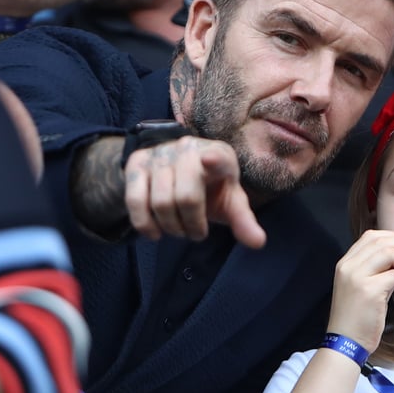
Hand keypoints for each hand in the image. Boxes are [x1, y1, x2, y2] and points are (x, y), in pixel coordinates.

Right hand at [123, 136, 266, 248]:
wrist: (177, 171)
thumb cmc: (211, 189)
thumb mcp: (230, 202)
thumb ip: (243, 221)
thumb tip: (258, 243)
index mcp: (219, 154)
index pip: (217, 157)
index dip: (213, 160)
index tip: (209, 160)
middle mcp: (188, 148)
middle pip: (186, 197)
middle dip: (192, 226)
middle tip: (196, 233)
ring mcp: (160, 153)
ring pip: (160, 202)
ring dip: (171, 228)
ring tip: (179, 230)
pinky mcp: (137, 163)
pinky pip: (135, 200)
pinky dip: (144, 224)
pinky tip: (155, 233)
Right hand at [326, 230, 393, 352]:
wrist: (345, 343)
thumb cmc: (357, 318)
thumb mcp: (361, 287)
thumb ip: (375, 270)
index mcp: (345, 263)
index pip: (371, 236)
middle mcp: (348, 266)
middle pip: (382, 241)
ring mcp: (356, 277)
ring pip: (389, 253)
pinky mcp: (368, 291)